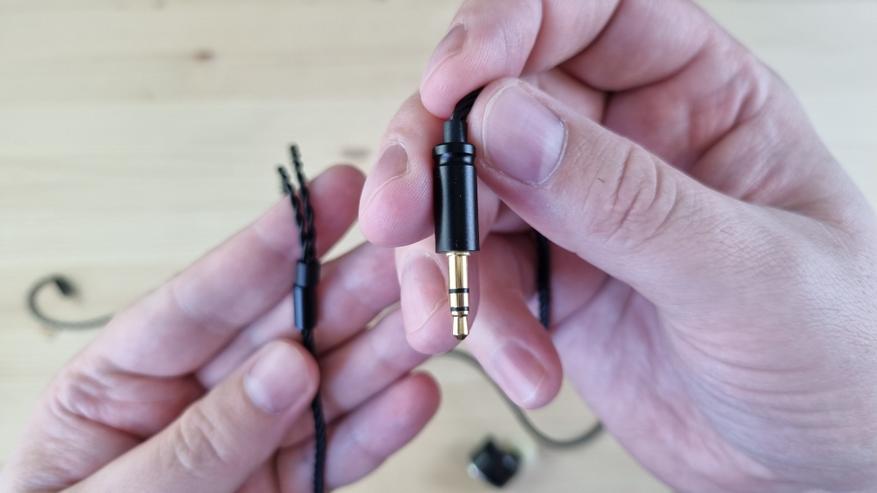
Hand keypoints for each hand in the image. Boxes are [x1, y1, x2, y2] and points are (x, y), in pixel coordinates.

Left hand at [1, 166, 437, 492]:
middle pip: (284, 329)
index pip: (206, 298)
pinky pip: (339, 452)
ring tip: (434, 317)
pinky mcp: (286, 487)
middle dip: (349, 286)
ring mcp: (248, 441)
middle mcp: (196, 397)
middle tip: (409, 248)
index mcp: (124, 378)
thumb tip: (287, 367)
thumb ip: (203, 437)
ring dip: (384, 349)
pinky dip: (381, 427)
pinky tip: (416, 394)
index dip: (270, 244)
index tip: (328, 195)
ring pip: (326, 385)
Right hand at [358, 1, 876, 490]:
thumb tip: (508, 121)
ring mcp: (582, 216)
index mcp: (699, 96)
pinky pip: (481, 278)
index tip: (456, 81)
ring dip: (444, 256)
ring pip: (469, 196)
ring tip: (458, 317)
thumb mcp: (745, 270)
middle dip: (438, 157)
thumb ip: (624, 198)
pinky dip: (474, 320)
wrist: (827, 461)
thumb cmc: (843, 352)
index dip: (507, 27)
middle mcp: (627, 144)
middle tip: (409, 214)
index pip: (585, 15)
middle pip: (497, 103)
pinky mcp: (555, 285)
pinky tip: (517, 362)